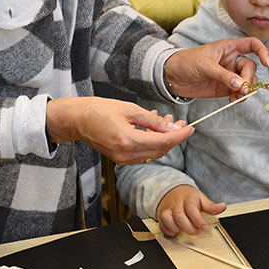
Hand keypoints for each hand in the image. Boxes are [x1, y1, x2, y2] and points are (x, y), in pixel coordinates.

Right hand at [46, 97, 192, 163]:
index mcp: (128, 141)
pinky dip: (152, 141)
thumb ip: (153, 120)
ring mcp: (122, 159)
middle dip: (173, 137)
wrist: (77, 120)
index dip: (180, 135)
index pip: (164, 141)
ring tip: (166, 120)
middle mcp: (126, 155)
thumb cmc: (99, 110)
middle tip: (180, 122)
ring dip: (163, 138)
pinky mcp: (120, 158)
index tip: (191, 128)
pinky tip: (152, 126)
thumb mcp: (129, 109)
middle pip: (161, 150)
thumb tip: (173, 127)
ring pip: (153, 152)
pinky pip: (143, 152)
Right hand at [156, 185, 226, 236]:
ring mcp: (168, 210)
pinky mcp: (161, 217)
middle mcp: (176, 204)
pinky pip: (163, 226)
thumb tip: (223, 207)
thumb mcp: (201, 198)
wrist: (171, 191)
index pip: (192, 209)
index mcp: (188, 198)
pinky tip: (177, 231)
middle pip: (180, 217)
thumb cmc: (187, 196)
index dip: (198, 220)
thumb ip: (211, 206)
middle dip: (189, 228)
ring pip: (168, 220)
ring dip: (177, 229)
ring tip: (185, 230)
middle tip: (197, 231)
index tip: (205, 228)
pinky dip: (169, 231)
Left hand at [164, 38, 268, 100]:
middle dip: (248, 79)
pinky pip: (238, 92)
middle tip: (241, 88)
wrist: (171, 77)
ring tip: (237, 96)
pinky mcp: (224, 88)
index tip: (266, 62)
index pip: (251, 44)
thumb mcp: (204, 66)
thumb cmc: (186, 62)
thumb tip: (239, 84)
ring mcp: (229, 75)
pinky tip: (233, 99)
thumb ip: (222, 75)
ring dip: (245, 90)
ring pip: (247, 81)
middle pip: (250, 67)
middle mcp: (231, 60)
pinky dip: (239, 97)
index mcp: (228, 47)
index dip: (262, 51)